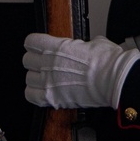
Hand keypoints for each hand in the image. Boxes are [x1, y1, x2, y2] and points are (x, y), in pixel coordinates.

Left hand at [23, 34, 139, 109]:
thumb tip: (89, 46)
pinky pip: (31, 96)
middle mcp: (49, 63)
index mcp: (58, 46)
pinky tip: (43, 93)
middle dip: (34, 62)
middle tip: (42, 64)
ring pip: (28, 79)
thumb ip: (85, 45)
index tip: (36, 47)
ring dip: (35, 79)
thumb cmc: (107, 61)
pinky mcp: (53, 98)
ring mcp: (49, 82)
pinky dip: (35, 95)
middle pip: (27, 60)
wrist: (113, 80)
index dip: (34, 44)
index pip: (31, 42)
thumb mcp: (96, 42)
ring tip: (44, 80)